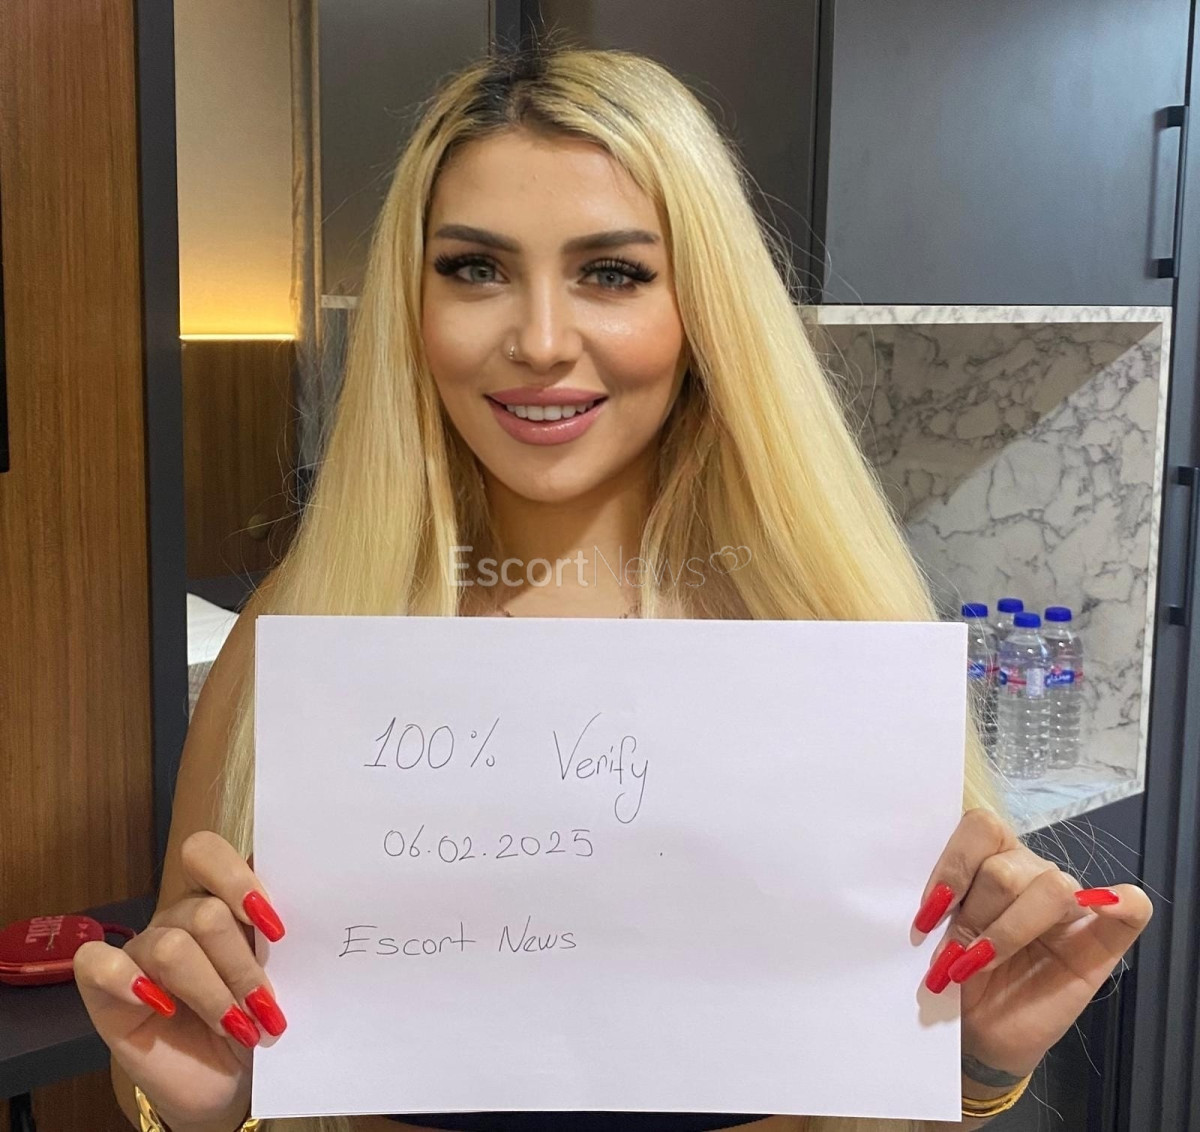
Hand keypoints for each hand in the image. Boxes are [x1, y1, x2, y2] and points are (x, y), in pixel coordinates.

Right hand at [73, 832, 287, 1126]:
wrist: (226, 1082)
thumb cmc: (256, 1020)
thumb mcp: (278, 978)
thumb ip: (275, 943)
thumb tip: (289, 926)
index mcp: (217, 899)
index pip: (207, 853)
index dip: (238, 879)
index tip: (275, 928)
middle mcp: (176, 917)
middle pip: (203, 911)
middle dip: (241, 964)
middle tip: (265, 1005)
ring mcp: (140, 951)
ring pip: (172, 946)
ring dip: (213, 993)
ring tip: (240, 1028)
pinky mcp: (102, 992)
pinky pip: (97, 964)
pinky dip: (130, 982)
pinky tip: (163, 1007)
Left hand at [912, 808, 1152, 1088]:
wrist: (977, 1030)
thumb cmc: (954, 973)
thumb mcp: (936, 935)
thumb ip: (941, 906)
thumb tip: (938, 902)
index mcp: (991, 858)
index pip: (981, 827)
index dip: (953, 866)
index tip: (929, 913)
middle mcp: (1031, 874)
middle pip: (1005, 868)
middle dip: (973, 915)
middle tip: (954, 954)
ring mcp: (1071, 908)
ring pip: (1050, 887)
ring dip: (1007, 931)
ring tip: (979, 964)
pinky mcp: (1103, 944)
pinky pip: (1132, 909)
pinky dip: (1124, 903)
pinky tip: (1107, 906)